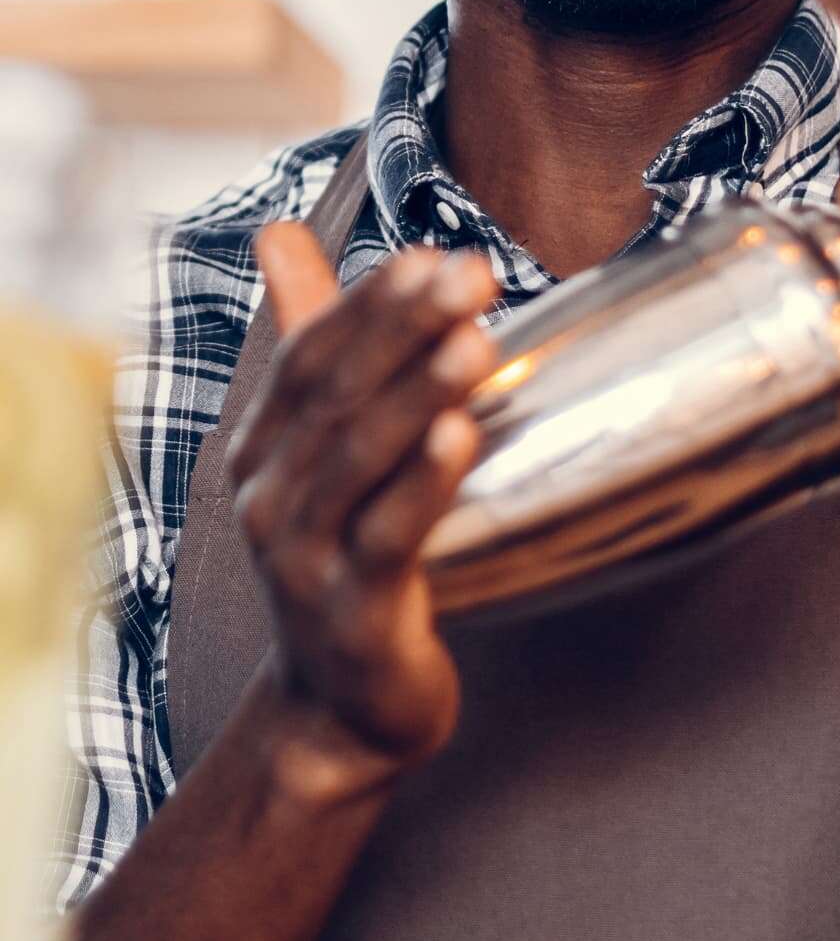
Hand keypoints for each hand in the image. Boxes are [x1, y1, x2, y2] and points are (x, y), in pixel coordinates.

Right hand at [228, 223, 498, 792]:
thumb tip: (278, 232)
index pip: (309, 357)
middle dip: (404, 328)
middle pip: (335, 396)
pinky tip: (461, 434)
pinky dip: (424, 482)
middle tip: (472, 275)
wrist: (339, 709)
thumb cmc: (343, 565)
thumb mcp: (320, 456)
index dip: (367, 302)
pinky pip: (389, 536)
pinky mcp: (352, 611)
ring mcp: (303, 558)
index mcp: (263, 452)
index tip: (433, 254)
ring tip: (476, 338)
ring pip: (359, 459)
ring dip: (419, 393)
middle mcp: (270, 498)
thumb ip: (312, 347)